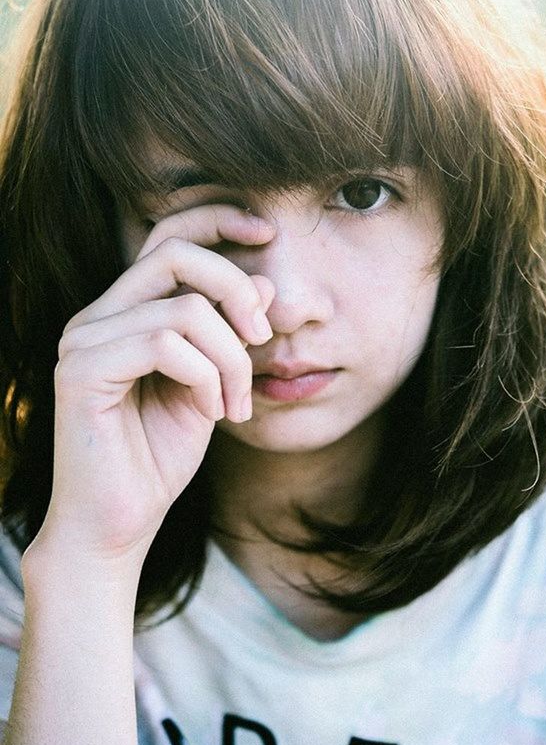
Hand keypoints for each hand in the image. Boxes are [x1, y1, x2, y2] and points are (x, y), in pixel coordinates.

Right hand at [25, 204, 276, 571]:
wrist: (119, 525)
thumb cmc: (159, 457)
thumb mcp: (213, 384)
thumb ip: (231, 334)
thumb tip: (264, 281)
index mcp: (124, 312)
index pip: (166, 237)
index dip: (217, 220)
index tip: (267, 233)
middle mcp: (97, 316)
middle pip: (176, 254)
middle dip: (236, 288)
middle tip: (263, 339)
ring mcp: (83, 341)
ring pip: (184, 309)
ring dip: (230, 358)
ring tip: (234, 404)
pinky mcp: (80, 371)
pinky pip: (165, 344)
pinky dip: (206, 377)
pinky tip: (211, 412)